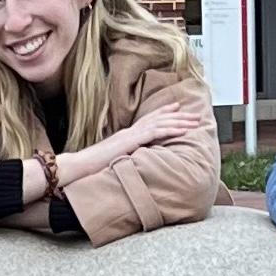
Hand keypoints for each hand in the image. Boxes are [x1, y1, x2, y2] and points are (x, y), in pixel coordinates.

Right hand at [59, 100, 207, 185]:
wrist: (80, 166)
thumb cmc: (93, 167)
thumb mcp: (114, 160)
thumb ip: (125, 157)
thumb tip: (134, 162)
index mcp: (127, 135)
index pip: (149, 120)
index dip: (164, 113)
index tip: (178, 108)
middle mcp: (130, 131)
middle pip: (158, 119)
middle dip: (179, 115)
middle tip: (195, 114)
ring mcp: (131, 135)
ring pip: (160, 123)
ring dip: (180, 121)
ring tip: (195, 121)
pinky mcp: (131, 141)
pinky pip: (155, 132)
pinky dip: (171, 130)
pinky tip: (183, 130)